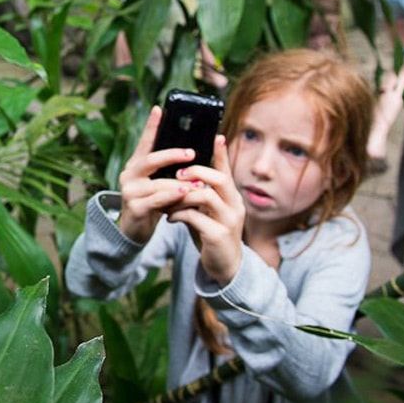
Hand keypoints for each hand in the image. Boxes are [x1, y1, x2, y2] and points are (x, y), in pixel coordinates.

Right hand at [117, 106, 197, 243]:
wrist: (134, 229)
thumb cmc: (151, 202)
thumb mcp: (158, 182)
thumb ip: (168, 170)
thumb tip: (193, 153)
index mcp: (136, 165)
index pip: (144, 142)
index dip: (151, 126)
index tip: (159, 109)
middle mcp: (130, 175)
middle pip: (150, 160)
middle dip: (172, 155)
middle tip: (191, 153)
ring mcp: (130, 192)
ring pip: (157, 183)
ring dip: (179, 183)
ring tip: (197, 183)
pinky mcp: (134, 208)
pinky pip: (156, 201)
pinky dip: (172, 198)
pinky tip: (185, 196)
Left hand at [167, 135, 245, 284]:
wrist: (224, 267)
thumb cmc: (212, 234)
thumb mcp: (207, 212)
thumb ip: (199, 195)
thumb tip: (181, 176)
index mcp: (231, 197)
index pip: (227, 171)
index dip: (222, 154)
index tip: (217, 136)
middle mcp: (234, 206)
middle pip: (219, 179)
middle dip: (196, 172)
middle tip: (178, 173)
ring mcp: (229, 221)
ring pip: (206, 197)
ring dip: (183, 195)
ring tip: (168, 199)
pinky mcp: (218, 236)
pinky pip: (196, 218)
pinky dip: (179, 215)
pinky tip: (170, 218)